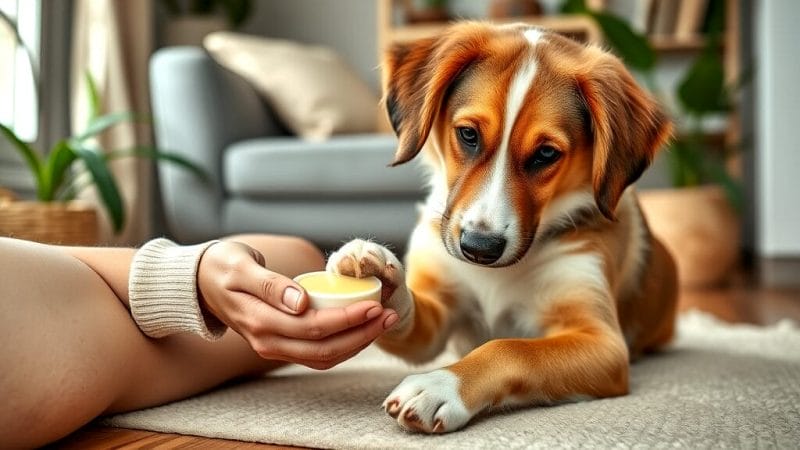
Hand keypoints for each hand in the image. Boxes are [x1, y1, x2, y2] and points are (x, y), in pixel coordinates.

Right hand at [196, 240, 397, 368]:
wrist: (199, 283)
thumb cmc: (222, 266)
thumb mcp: (240, 266)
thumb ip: (270, 284)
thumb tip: (301, 302)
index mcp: (259, 321)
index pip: (313, 328)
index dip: (348, 320)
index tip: (373, 306)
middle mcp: (267, 341)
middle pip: (324, 349)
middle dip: (361, 335)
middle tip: (389, 315)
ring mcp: (272, 346)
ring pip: (323, 358)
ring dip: (356, 343)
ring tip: (383, 323)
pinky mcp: (279, 344)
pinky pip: (316, 355)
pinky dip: (342, 346)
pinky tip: (361, 330)